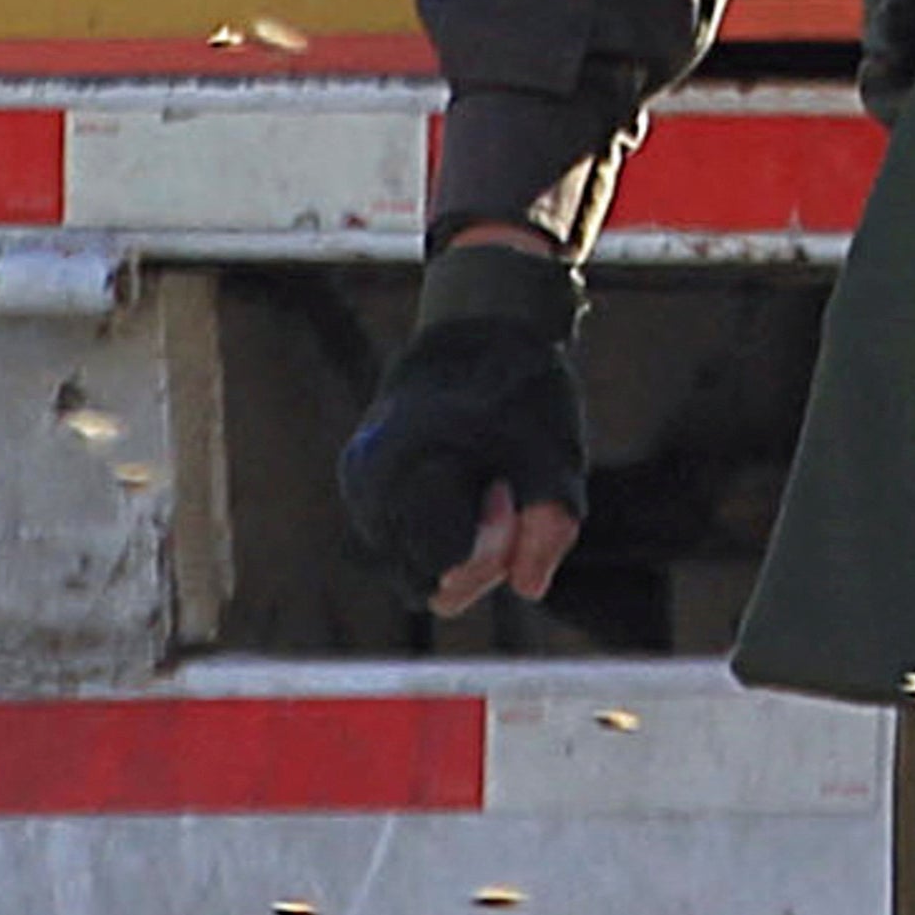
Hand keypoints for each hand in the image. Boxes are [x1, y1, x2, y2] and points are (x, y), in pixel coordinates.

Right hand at [337, 232, 590, 613]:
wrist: (478, 327)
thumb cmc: (522, 389)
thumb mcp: (556, 457)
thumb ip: (549, 528)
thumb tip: (529, 588)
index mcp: (416, 471)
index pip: (445, 570)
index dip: (492, 548)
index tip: (507, 491)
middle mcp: (372, 485)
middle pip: (424, 583)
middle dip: (475, 558)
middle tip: (501, 490)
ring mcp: (358, 485)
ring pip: (408, 566)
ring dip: (453, 548)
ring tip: (480, 484)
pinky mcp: (359, 481)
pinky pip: (398, 536)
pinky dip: (434, 527)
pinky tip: (460, 481)